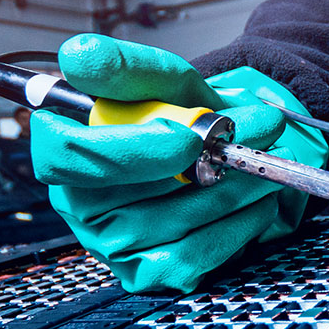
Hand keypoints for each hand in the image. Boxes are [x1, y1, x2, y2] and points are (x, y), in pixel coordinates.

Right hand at [31, 34, 326, 292]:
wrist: (230, 149)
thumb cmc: (189, 117)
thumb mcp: (168, 81)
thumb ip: (131, 68)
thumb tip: (82, 56)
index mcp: (66, 148)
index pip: (65, 154)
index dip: (127, 149)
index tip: (187, 137)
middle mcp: (78, 201)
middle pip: (122, 197)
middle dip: (198, 171)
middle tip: (247, 147)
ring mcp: (108, 242)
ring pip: (167, 226)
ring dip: (230, 194)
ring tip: (263, 167)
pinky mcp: (144, 271)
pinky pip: (190, 257)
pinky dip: (236, 228)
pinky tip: (256, 203)